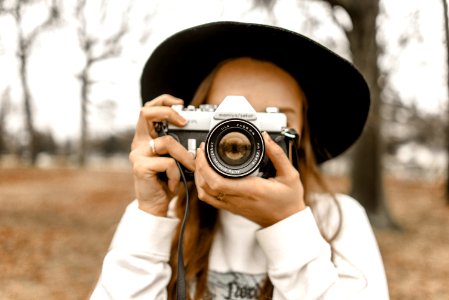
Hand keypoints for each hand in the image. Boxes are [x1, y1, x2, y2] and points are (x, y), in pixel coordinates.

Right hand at [129, 94, 194, 215]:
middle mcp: (138, 143)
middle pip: (146, 113)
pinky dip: (177, 174)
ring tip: (189, 168)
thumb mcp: (174, 159)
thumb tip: (198, 133)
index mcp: (145, 138)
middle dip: (168, 112)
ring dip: (184, 156)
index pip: (148, 109)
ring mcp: (137, 154)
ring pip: (166, 142)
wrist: (155, 205)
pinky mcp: (140, 167)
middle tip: (184, 122)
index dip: (163, 101)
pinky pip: (168, 163)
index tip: (180, 104)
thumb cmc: (167, 181)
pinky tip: (174, 184)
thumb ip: (178, 145)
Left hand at [194, 131, 305, 226]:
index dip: (205, 166)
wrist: (287, 221)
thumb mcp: (290, 175)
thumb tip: (266, 138)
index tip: (205, 150)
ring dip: (198, 177)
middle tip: (202, 151)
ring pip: (205, 194)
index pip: (217, 181)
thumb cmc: (289, 200)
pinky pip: (210, 200)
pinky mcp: (231, 209)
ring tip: (201, 161)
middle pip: (206, 186)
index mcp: (250, 190)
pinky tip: (206, 176)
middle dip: (198, 166)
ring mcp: (232, 206)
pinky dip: (203, 187)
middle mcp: (238, 199)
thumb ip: (278, 155)